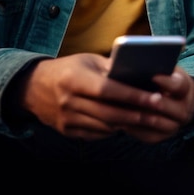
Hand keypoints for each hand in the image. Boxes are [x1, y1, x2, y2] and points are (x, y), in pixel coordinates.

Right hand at [17, 53, 193, 142]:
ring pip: (105, 126)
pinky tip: (129, 123)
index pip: (109, 90)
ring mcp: (67, 120)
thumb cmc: (69, 69)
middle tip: (159, 112)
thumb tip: (139, 72)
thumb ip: (111, 67)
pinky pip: (97, 134)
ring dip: (129, 124)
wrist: (34, 88)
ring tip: (150, 118)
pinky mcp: (68, 132)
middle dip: (137, 114)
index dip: (133, 95)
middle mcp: (69, 102)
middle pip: (109, 113)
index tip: (155, 97)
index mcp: (74, 79)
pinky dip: (114, 129)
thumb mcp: (88, 60)